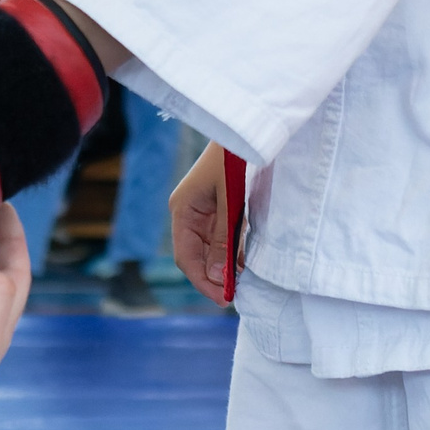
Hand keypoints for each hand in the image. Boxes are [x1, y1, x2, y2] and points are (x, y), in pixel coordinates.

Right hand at [170, 140, 230, 303]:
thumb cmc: (234, 159)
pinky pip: (221, 237)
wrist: (247, 130)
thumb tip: (218, 278)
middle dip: (214, 278)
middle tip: (236, 296)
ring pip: (209, 249)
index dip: (203, 281)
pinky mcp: (219, 208)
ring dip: (223, 268)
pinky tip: (243, 265)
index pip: (186, 257)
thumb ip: (223, 238)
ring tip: (241, 285)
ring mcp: (203, 211)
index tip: (223, 299)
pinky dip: (231, 252)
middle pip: (196, 256)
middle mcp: (188, 213)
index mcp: (182, 210)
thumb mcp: (230, 200)